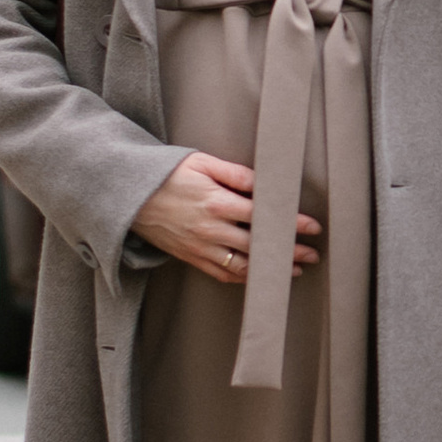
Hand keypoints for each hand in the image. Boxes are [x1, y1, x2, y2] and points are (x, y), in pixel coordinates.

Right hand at [131, 150, 320, 286]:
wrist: (129, 196)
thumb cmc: (166, 175)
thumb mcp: (201, 162)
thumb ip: (235, 173)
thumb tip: (264, 181)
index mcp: (216, 202)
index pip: (263, 217)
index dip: (291, 223)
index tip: (313, 228)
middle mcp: (211, 229)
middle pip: (258, 246)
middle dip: (288, 252)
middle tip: (312, 255)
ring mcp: (200, 247)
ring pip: (242, 266)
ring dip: (270, 270)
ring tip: (293, 270)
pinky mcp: (191, 258)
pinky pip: (222, 274)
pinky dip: (244, 278)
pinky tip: (260, 276)